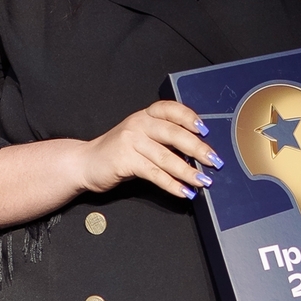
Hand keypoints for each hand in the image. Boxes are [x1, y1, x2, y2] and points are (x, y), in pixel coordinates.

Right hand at [71, 100, 219, 201]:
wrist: (86, 162)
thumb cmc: (119, 152)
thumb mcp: (142, 137)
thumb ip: (165, 139)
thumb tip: (198, 152)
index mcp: (146, 115)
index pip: (171, 109)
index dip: (189, 117)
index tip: (205, 130)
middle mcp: (139, 123)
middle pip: (174, 134)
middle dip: (197, 149)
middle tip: (214, 161)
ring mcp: (130, 141)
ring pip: (166, 157)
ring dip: (188, 171)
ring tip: (204, 181)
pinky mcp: (125, 160)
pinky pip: (154, 173)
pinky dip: (171, 184)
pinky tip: (184, 191)